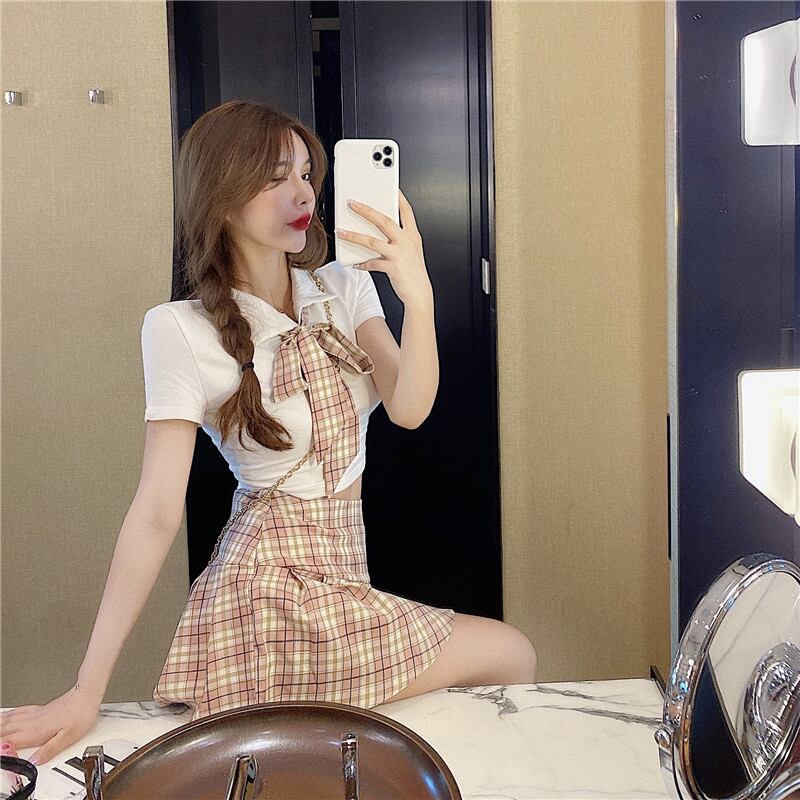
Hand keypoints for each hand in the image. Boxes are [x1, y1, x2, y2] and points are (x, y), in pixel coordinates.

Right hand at [0, 683, 101, 765]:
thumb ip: (49, 750)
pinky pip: (19, 712)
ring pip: (10, 720)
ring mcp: (36, 714)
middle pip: (6, 730)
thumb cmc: (81, 714)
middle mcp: (33, 721)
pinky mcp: (41, 709)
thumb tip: (34, 762)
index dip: (0, 748)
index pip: (10, 742)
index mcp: (37, 731)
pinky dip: (8, 715)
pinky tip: (7, 715)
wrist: (87, 694)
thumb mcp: (68, 737)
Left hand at [335, 188, 432, 310]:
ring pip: (373, 241)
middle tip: (351, 203)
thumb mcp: (410, 250)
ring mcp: (400, 254)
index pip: (406, 211)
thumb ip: (397, 238)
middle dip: (366, 210)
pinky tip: (356, 263)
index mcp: (412, 235)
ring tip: (341, 232)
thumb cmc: (413, 272)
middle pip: (384, 221)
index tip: (389, 186)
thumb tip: (375, 230)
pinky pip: (373, 263)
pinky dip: (363, 263)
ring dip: (355, 236)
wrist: (419, 293)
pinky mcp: (393, 268)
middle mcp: (407, 242)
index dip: (398, 197)